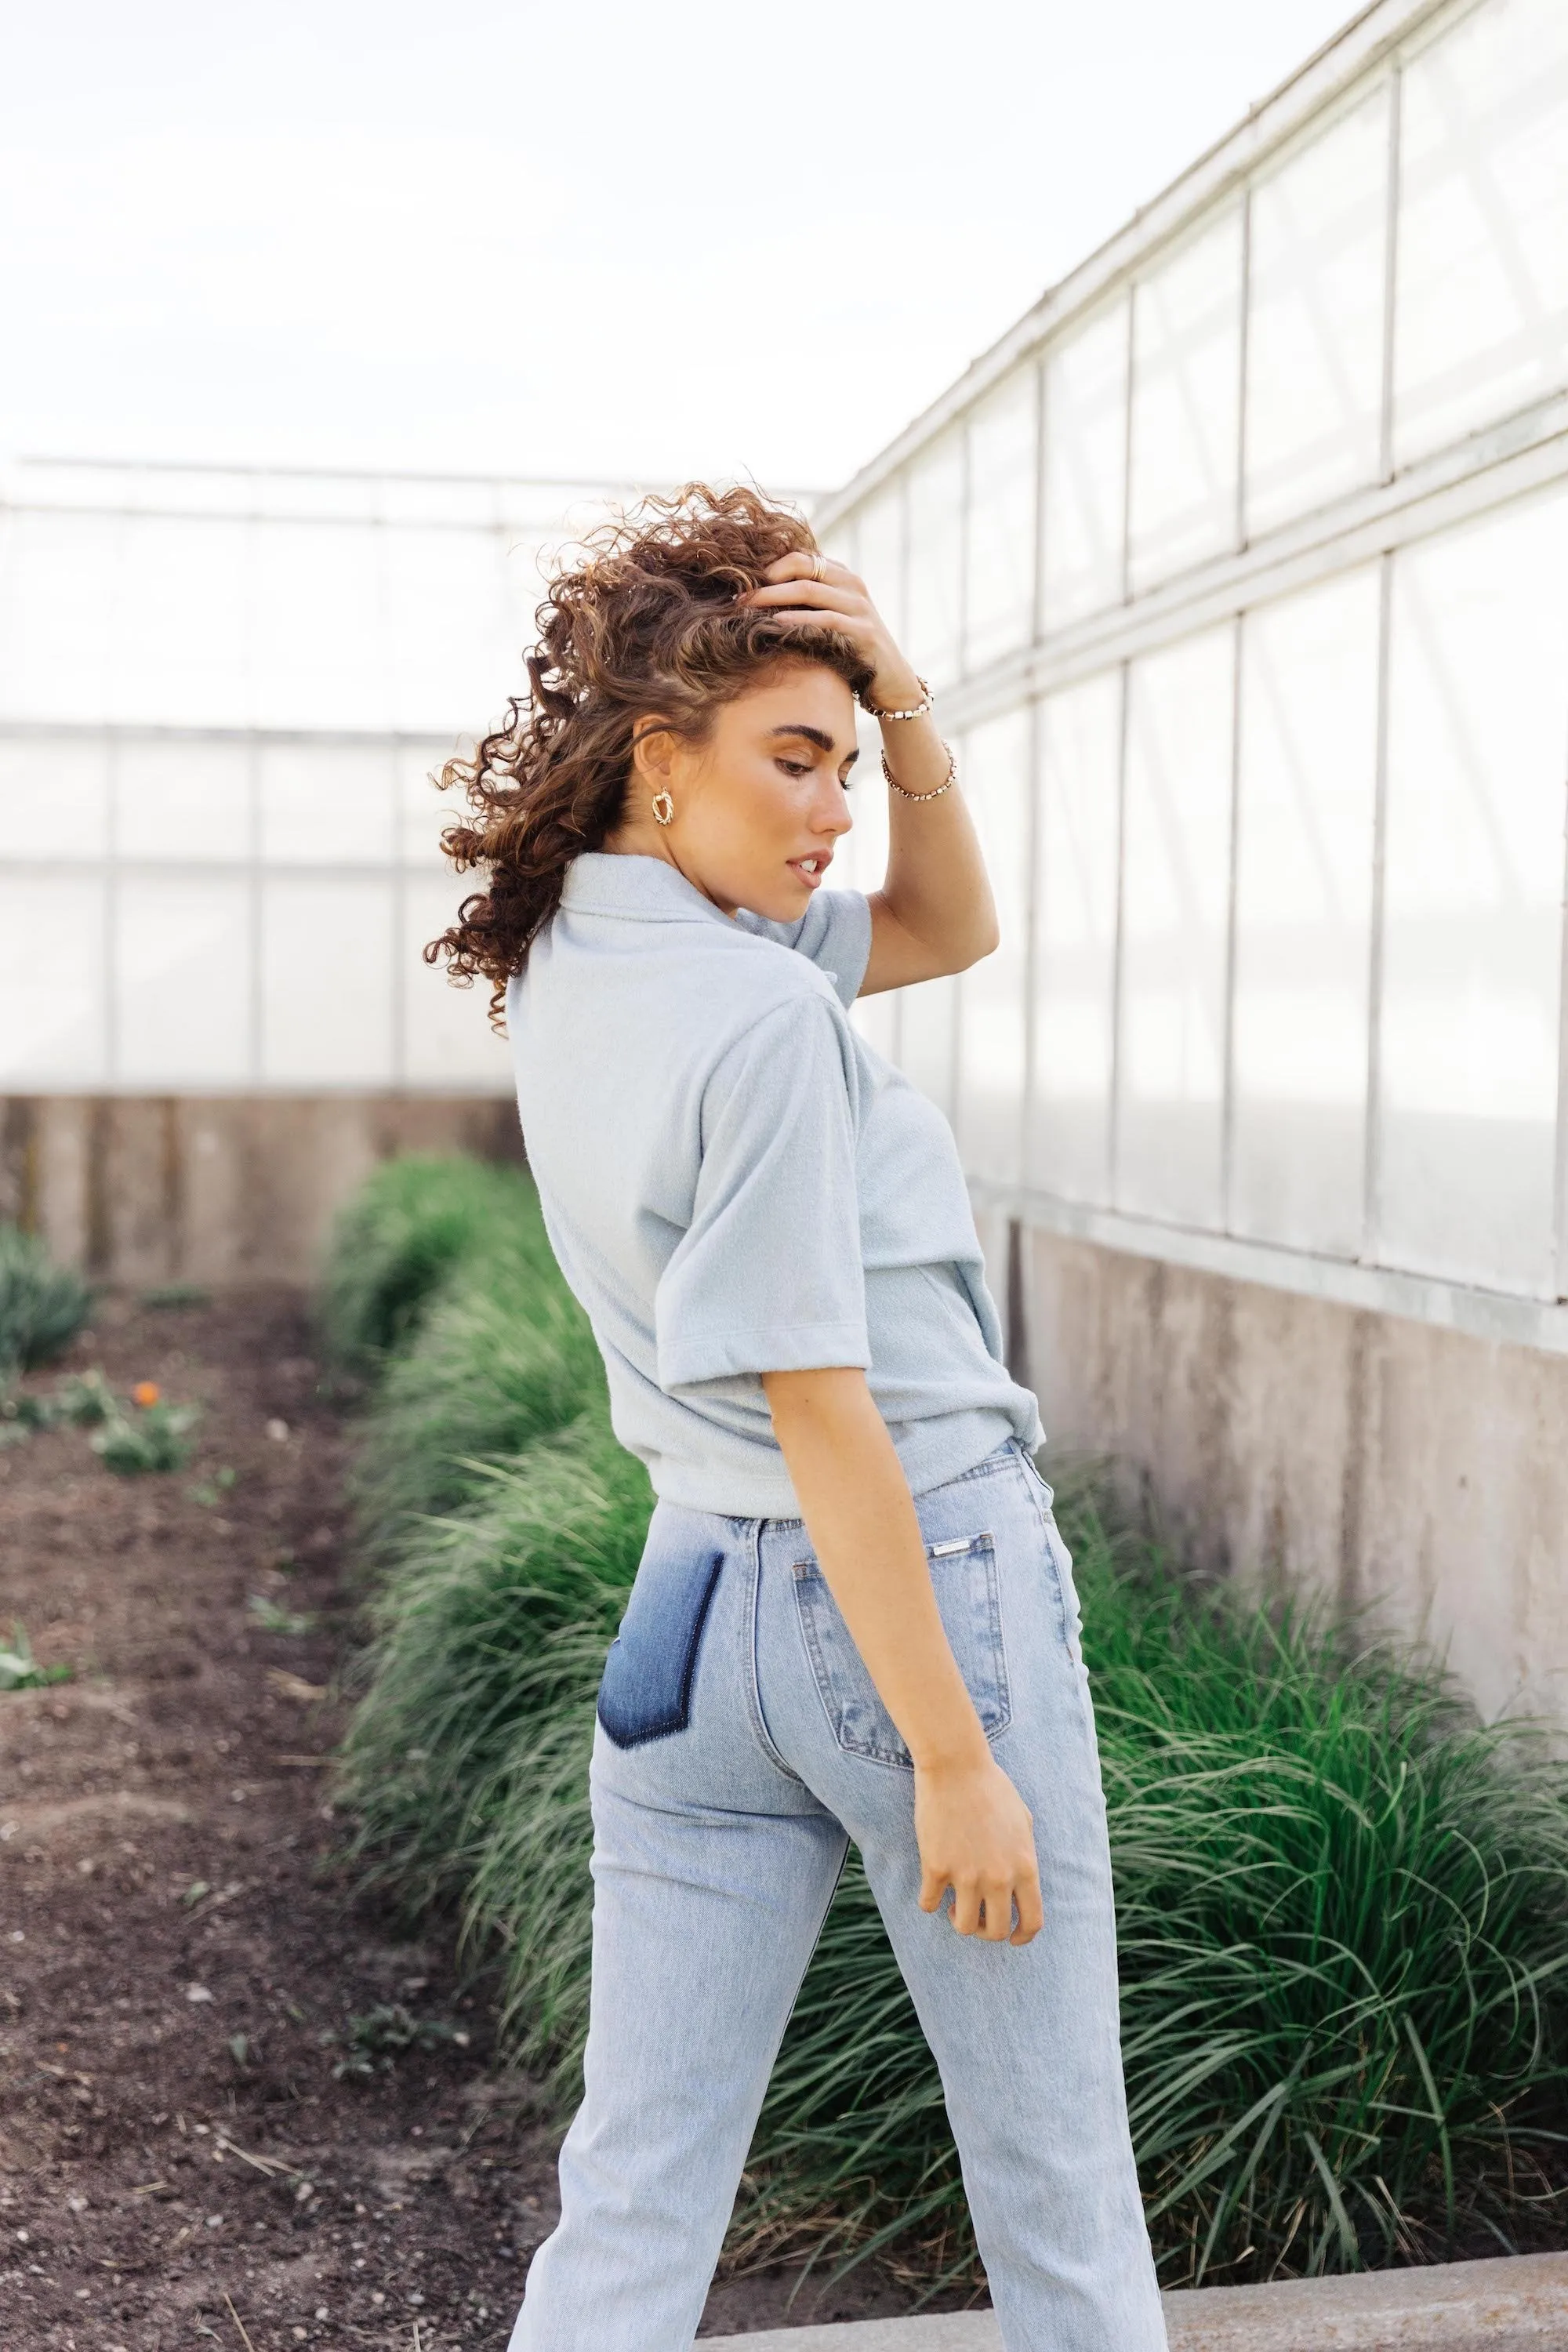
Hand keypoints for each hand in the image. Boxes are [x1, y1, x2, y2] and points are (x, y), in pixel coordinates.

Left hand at [737, 551, 923, 715]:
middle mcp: (852, 585)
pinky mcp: (864, 632)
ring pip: (810, 589)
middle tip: (739, 595)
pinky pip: (826, 619)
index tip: (743, 583)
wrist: (892, 681)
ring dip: (775, 596)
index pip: (801, 557)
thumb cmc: (852, 651)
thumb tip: (760, 598)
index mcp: (842, 577)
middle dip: (767, 580)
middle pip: (802, 566)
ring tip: (748, 606)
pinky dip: (799, 619)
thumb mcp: (830, 620)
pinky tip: (776, 622)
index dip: (770, 566)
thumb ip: (807, 604)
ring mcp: (860, 607)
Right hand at [914, 1749, 1043, 1945]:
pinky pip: (929, 1904)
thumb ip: (1024, 1856)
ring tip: (955, 1905)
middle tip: (977, 1918)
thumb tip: (1020, 1882)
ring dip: (959, 1921)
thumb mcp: (1023, 1821)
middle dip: (987, 1932)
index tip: (1013, 1938)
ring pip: (964, 1926)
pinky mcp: (936, 1867)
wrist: (956, 1765)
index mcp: (1024, 1866)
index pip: (1032, 1921)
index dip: (1023, 1937)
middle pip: (997, 1931)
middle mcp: (999, 1877)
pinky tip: (931, 1889)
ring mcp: (967, 1875)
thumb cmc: (991, 1787)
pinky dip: (929, 1903)